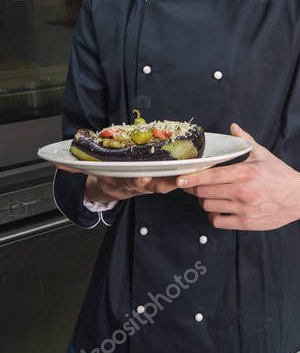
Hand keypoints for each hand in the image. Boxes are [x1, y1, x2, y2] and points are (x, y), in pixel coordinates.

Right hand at [57, 165, 178, 201]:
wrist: (108, 189)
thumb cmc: (104, 173)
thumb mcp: (91, 171)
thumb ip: (75, 167)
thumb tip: (56, 163)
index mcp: (119, 182)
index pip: (128, 182)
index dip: (135, 182)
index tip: (142, 178)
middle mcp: (134, 186)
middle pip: (149, 186)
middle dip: (161, 183)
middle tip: (173, 178)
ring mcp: (147, 186)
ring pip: (162, 186)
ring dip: (174, 182)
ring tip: (185, 176)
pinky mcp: (157, 183)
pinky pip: (169, 183)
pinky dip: (180, 179)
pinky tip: (190, 173)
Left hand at [176, 124, 299, 230]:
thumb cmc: (281, 175)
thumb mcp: (263, 154)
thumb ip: (244, 141)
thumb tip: (233, 127)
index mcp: (245, 172)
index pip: (210, 176)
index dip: (191, 178)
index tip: (180, 178)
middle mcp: (243, 192)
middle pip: (204, 193)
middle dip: (195, 189)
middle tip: (194, 185)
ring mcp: (244, 209)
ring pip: (208, 207)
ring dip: (204, 202)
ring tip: (208, 196)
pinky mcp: (246, 223)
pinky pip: (217, 221)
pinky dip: (214, 215)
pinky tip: (219, 208)